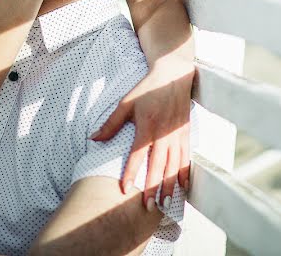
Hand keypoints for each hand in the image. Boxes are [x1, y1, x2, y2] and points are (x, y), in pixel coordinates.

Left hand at [91, 56, 193, 207]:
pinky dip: (184, 173)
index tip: (125, 189)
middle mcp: (163, 133)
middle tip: (147, 206)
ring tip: (164, 202)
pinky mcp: (186, 133)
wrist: (173, 75)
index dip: (131, 173)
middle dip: (152, 187)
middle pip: (158, 165)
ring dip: (169, 185)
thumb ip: (111, 124)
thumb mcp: (126, 103)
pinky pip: (186, 157)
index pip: (137, 155)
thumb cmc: (147, 89)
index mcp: (147, 126)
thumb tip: (94, 139)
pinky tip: (182, 186)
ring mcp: (177, 134)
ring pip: (174, 165)